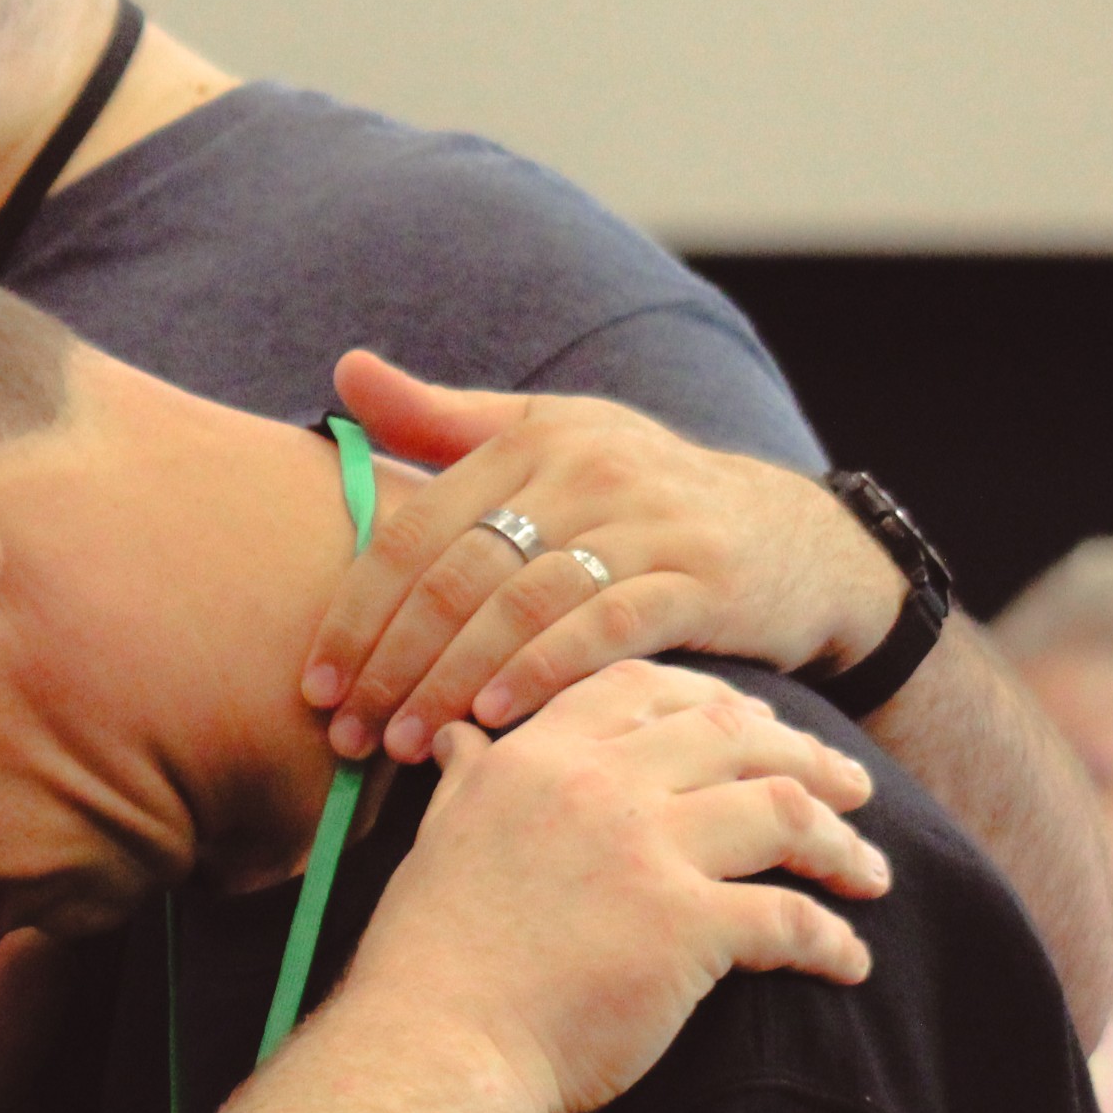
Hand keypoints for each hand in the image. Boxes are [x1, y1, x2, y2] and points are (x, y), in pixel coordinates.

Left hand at [303, 354, 904, 761]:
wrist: (796, 540)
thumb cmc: (645, 496)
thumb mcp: (552, 438)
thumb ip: (443, 419)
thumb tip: (343, 369)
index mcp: (531, 439)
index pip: (415, 532)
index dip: (356, 613)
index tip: (315, 684)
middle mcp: (584, 470)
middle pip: (458, 575)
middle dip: (392, 663)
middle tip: (349, 733)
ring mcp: (645, 523)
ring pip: (520, 607)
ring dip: (451, 682)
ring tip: (404, 743)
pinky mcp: (699, 578)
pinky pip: (603, 628)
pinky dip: (540, 672)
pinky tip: (494, 717)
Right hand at [347, 661, 887, 1112]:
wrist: (434, 1046)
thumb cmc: (430, 958)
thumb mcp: (440, 840)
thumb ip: (468, 781)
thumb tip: (459, 738)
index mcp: (538, 756)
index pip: (645, 689)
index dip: (717, 699)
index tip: (760, 725)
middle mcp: (598, 784)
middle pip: (735, 736)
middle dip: (808, 757)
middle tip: (853, 785)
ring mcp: (646, 851)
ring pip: (782, 812)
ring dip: (841, 841)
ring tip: (871, 872)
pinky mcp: (686, 927)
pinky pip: (790, 918)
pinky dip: (832, 940)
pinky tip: (849, 963)